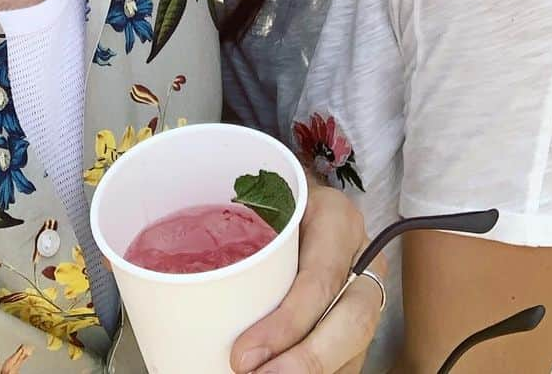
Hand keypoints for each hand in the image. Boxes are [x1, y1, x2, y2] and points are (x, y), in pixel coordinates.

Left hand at [230, 185, 383, 373]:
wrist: (301, 196)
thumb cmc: (272, 201)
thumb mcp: (257, 202)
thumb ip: (237, 233)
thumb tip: (183, 283)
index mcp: (338, 220)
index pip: (319, 281)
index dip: (285, 326)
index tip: (242, 356)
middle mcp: (363, 258)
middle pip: (353, 323)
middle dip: (305, 362)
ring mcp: (368, 291)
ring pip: (357, 347)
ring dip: (313, 371)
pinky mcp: (361, 318)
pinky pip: (351, 357)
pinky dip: (319, 371)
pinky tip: (283, 373)